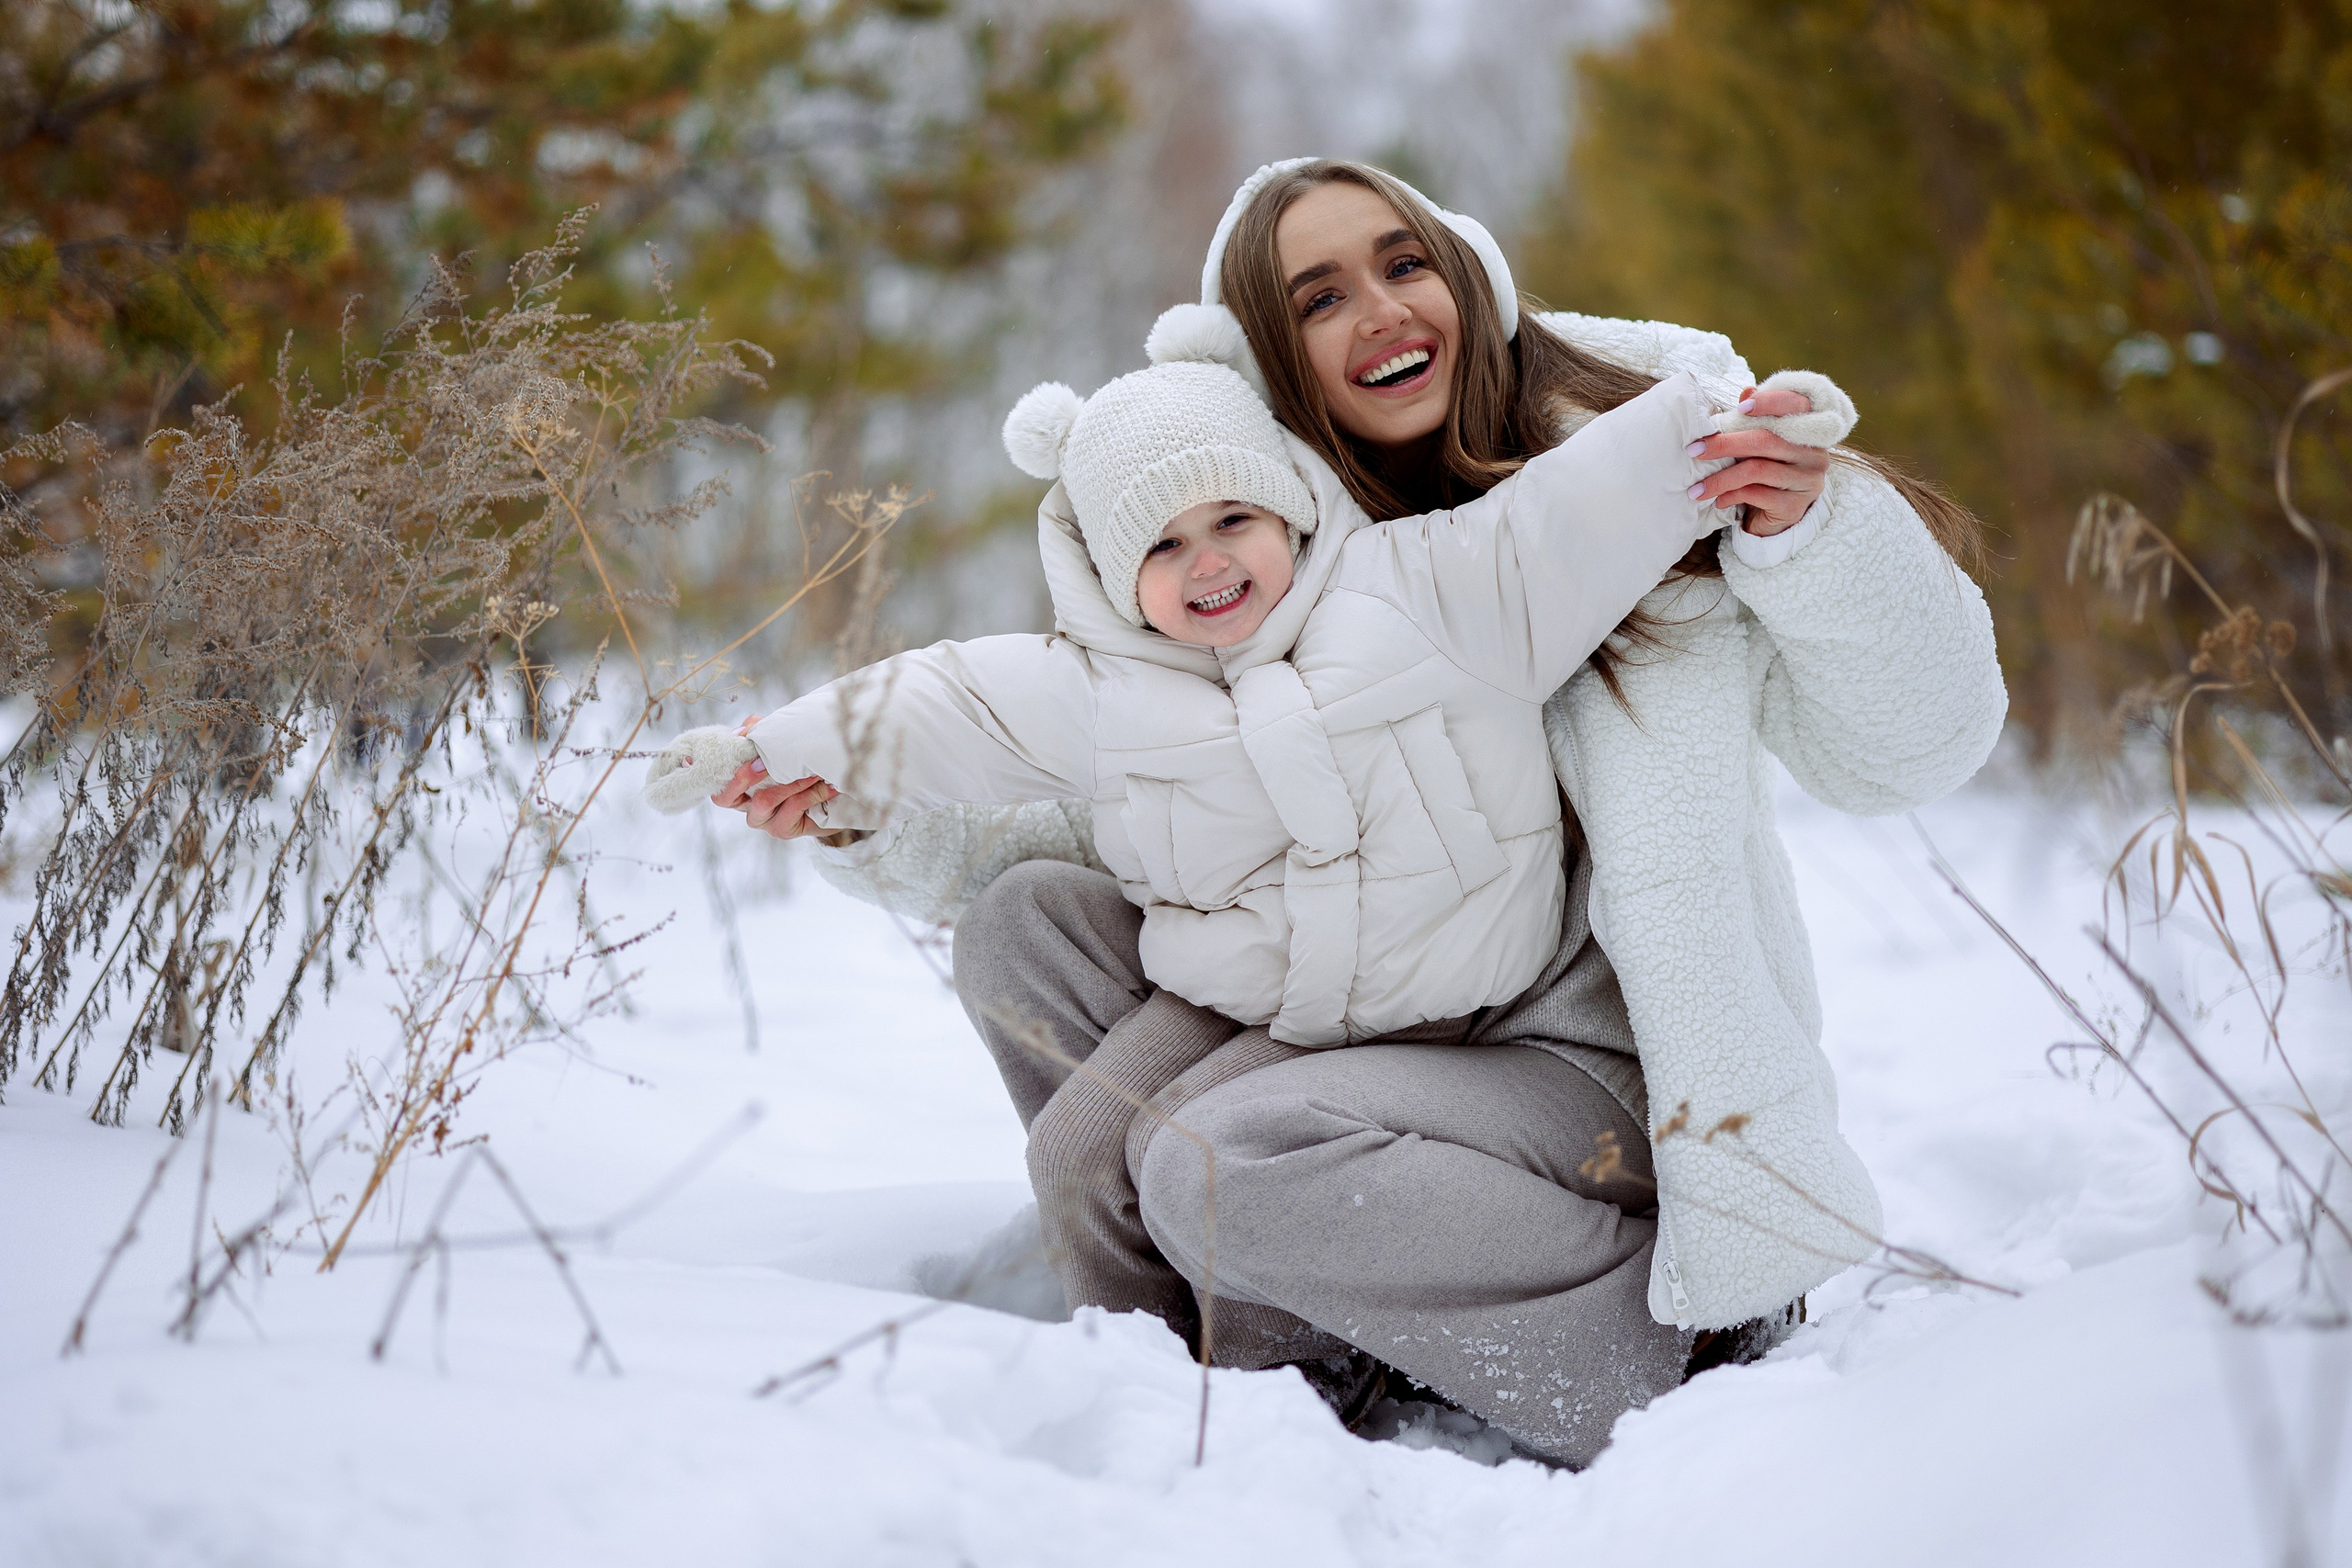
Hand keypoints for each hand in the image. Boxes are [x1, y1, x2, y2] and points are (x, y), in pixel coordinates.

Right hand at [708, 714, 838, 840]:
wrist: (836, 794)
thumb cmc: (803, 766)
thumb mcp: (782, 743)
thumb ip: (759, 730)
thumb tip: (743, 731)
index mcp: (740, 785)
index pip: (717, 782)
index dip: (718, 770)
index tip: (731, 752)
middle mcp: (746, 804)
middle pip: (726, 798)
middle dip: (744, 776)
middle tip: (763, 760)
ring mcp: (763, 820)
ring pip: (763, 799)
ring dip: (789, 781)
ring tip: (814, 771)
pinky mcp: (782, 830)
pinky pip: (791, 808)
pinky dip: (811, 793)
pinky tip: (827, 785)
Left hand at [1687, 386, 1828, 535]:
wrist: (1776, 520)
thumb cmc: (1766, 477)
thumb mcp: (1761, 447)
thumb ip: (1756, 420)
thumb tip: (1746, 390)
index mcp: (1809, 433)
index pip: (1798, 406)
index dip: (1770, 402)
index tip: (1739, 408)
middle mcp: (1815, 455)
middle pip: (1766, 440)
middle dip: (1725, 444)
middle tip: (1694, 450)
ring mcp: (1808, 482)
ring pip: (1757, 470)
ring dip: (1720, 478)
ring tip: (1697, 488)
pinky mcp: (1795, 507)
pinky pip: (1756, 495)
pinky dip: (1731, 495)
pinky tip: (1717, 500)